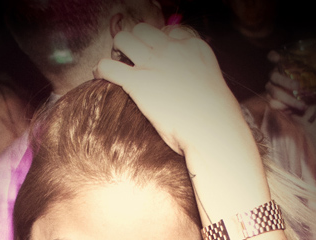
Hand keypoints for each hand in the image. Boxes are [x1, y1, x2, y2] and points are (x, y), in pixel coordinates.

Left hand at [95, 23, 245, 157]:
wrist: (212, 133)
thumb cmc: (214, 123)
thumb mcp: (212, 91)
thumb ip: (197, 80)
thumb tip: (185, 90)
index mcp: (194, 48)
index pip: (170, 32)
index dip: (158, 46)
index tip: (155, 61)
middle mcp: (173, 49)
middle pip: (142, 30)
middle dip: (134, 43)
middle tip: (131, 63)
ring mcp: (155, 63)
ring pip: (123, 39)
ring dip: (116, 51)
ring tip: (116, 68)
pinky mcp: (139, 82)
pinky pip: (108, 65)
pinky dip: (101, 69)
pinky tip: (100, 77)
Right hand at [265, 50, 315, 120]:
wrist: (306, 100)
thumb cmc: (308, 81)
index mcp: (283, 64)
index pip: (272, 56)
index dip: (274, 56)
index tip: (278, 58)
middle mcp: (275, 75)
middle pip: (273, 76)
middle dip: (286, 81)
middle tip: (299, 86)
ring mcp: (272, 89)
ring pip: (275, 92)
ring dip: (288, 98)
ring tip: (302, 104)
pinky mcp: (273, 101)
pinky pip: (274, 104)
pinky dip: (284, 106)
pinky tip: (294, 109)